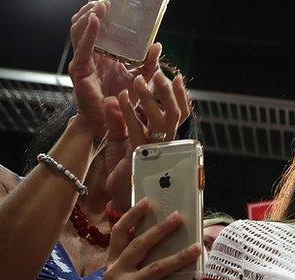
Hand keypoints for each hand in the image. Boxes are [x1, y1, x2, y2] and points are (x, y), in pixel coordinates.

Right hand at [68, 2, 162, 135]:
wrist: (112, 124)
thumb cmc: (124, 102)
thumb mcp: (141, 79)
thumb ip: (149, 63)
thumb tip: (157, 45)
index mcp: (101, 54)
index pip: (96, 26)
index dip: (100, 11)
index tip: (112, 0)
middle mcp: (89, 54)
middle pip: (83, 23)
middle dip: (92, 8)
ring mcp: (82, 61)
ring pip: (78, 30)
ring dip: (89, 14)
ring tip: (100, 4)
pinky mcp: (80, 70)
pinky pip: (82, 47)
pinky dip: (88, 32)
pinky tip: (95, 20)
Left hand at [102, 69, 191, 209]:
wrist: (119, 190)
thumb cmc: (123, 164)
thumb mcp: (120, 136)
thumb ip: (118, 118)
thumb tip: (114, 97)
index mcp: (163, 135)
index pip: (179, 113)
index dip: (181, 95)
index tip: (176, 75)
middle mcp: (164, 142)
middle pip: (174, 114)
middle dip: (167, 92)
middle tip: (156, 73)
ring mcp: (154, 149)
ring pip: (160, 121)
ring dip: (149, 99)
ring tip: (137, 80)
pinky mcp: (141, 156)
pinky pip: (137, 131)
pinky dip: (130, 113)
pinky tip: (122, 98)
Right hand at [105, 199, 201, 279]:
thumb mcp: (134, 275)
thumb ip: (143, 259)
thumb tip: (170, 234)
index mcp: (112, 263)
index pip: (118, 234)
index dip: (131, 216)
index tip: (146, 201)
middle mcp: (115, 273)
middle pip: (139, 246)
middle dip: (160, 230)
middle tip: (178, 217)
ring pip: (157, 267)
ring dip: (180, 257)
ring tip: (197, 248)